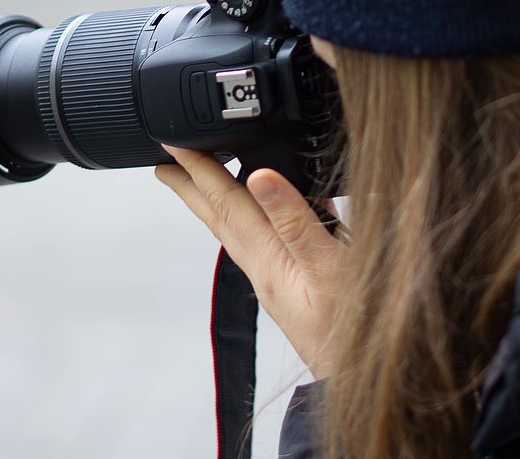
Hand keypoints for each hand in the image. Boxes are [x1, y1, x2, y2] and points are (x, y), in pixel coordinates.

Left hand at [155, 146, 345, 376]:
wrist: (357, 379)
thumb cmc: (351, 331)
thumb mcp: (329, 270)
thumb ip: (297, 223)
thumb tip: (260, 177)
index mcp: (269, 260)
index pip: (226, 202)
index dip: (200, 168)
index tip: (173, 141)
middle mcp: (265, 268)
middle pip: (220, 216)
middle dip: (191, 185)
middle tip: (163, 160)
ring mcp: (277, 279)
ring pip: (239, 228)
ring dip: (218, 200)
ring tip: (200, 180)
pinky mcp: (294, 286)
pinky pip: (266, 240)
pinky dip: (256, 218)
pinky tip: (264, 213)